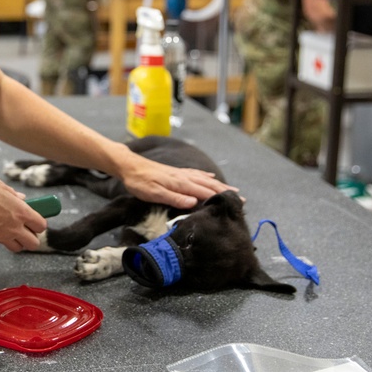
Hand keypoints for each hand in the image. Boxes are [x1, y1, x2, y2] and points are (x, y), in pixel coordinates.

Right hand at [0, 179, 46, 251]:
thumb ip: (13, 194)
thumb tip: (21, 198)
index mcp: (20, 211)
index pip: (41, 225)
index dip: (40, 223)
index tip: (35, 219)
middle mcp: (14, 227)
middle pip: (34, 243)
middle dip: (33, 237)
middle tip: (26, 229)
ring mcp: (2, 237)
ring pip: (18, 248)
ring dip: (19, 242)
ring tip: (12, 232)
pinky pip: (1, 243)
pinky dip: (2, 239)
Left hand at [118, 154, 233, 208]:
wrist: (129, 166)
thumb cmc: (140, 182)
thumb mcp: (154, 194)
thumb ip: (174, 198)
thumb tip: (194, 202)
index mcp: (181, 184)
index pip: (206, 193)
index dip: (221, 199)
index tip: (236, 205)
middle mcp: (184, 177)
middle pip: (210, 185)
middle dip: (226, 193)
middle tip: (242, 200)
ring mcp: (181, 173)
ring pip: (205, 179)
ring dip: (220, 185)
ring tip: (233, 190)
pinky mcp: (176, 172)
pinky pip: (196, 173)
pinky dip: (206, 176)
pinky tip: (211, 177)